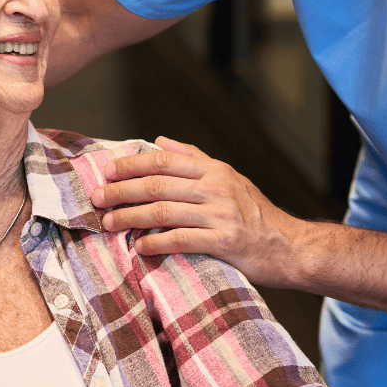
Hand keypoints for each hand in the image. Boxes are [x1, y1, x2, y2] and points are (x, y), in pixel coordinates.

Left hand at [89, 137, 303, 286]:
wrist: (290, 246)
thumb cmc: (255, 213)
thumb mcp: (228, 177)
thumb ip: (193, 158)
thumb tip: (160, 140)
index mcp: (213, 170)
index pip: (163, 161)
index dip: (131, 164)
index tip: (106, 171)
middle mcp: (215, 188)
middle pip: (157, 185)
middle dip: (121, 191)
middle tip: (96, 198)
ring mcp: (220, 215)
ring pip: (164, 211)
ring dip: (130, 217)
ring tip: (109, 223)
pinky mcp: (223, 242)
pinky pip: (181, 240)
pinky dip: (156, 242)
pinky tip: (139, 246)